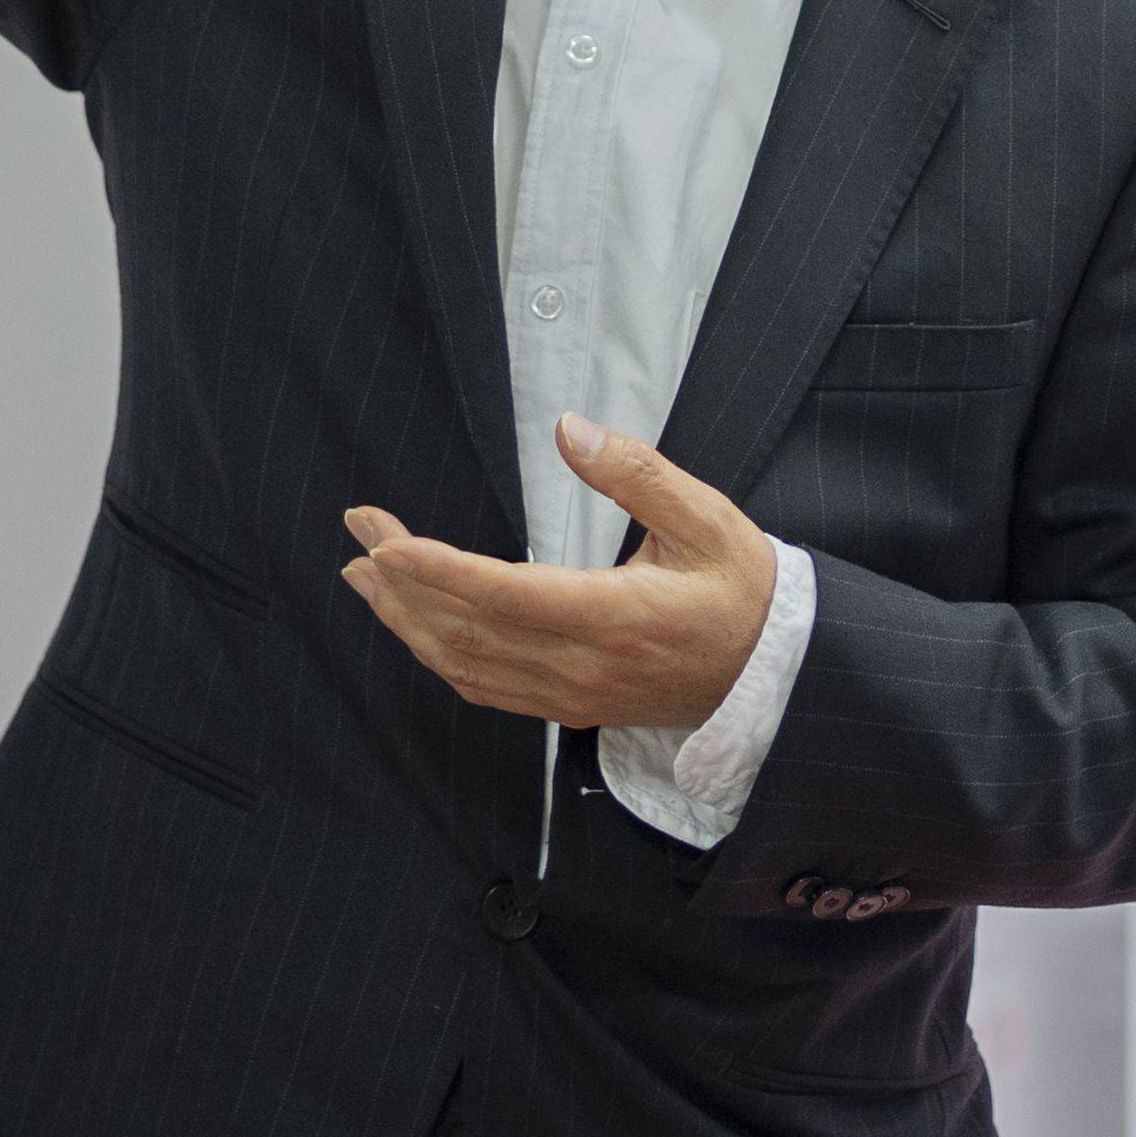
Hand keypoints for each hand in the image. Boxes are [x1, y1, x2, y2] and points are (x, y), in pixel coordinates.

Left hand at [340, 419, 776, 733]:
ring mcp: (573, 693)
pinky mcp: (571, 707)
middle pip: (468, 630)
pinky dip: (441, 658)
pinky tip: (417, 629)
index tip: (386, 541)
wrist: (775, 674)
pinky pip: (489, 690)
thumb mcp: (706, 517)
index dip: (438, 569)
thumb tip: (569, 430)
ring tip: (364, 579)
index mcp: (617, 616)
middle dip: (401, 583)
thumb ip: (635, 473)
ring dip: (407, 623)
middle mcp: (584, 664)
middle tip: (359, 534)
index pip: (505, 594)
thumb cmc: (742, 589)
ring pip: (467, 666)